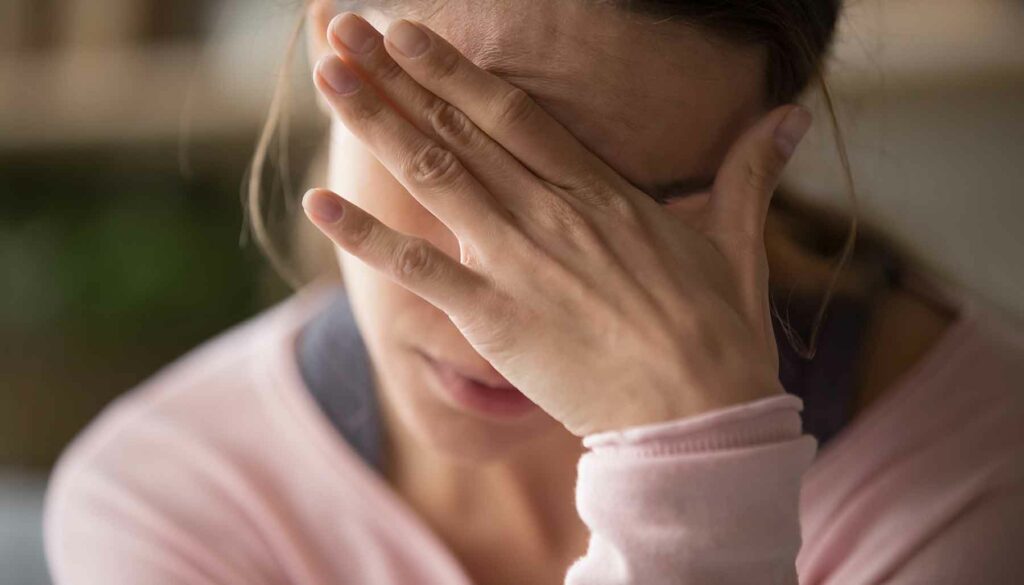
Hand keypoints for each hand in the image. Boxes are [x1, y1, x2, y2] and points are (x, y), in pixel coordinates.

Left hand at [302, 13, 811, 435]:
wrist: (698, 418)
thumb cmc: (717, 333)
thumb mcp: (736, 241)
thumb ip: (749, 172)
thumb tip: (789, 116)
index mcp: (601, 193)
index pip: (515, 113)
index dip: (457, 69)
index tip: (411, 33)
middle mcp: (551, 214)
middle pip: (460, 130)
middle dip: (398, 75)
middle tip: (344, 29)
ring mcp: (517, 263)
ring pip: (434, 177)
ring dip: (376, 123)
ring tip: (328, 75)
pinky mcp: (494, 318)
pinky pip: (418, 270)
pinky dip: (364, 236)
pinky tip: (317, 202)